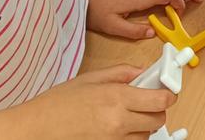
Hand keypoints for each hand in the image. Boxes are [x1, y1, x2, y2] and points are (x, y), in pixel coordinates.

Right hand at [1, 65, 174, 138]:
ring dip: (142, 126)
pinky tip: (116, 129)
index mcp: (116, 97)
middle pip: (158, 119)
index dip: (168, 95)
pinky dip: (130, 138)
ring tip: (123, 116)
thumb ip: (121, 73)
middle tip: (144, 103)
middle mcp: (118, 121)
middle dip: (155, 110)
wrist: (35, 129)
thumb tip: (143, 71)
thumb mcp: (91, 78)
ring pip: (146, 135)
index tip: (166, 91)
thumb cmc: (57, 104)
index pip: (161, 100)